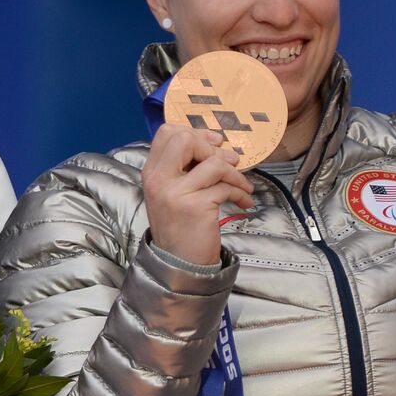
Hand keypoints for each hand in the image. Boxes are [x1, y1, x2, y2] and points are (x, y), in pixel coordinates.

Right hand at [141, 125, 254, 265]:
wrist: (178, 262)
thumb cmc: (180, 226)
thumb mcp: (172, 192)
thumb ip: (183, 169)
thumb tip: (216, 145)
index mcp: (151, 172)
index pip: (166, 132)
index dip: (194, 132)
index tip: (213, 144)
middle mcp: (159, 179)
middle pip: (184, 138)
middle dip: (212, 147)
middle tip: (227, 163)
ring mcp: (175, 193)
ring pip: (213, 162)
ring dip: (235, 173)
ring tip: (242, 186)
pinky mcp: (195, 206)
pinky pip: (225, 186)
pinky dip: (241, 192)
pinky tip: (243, 202)